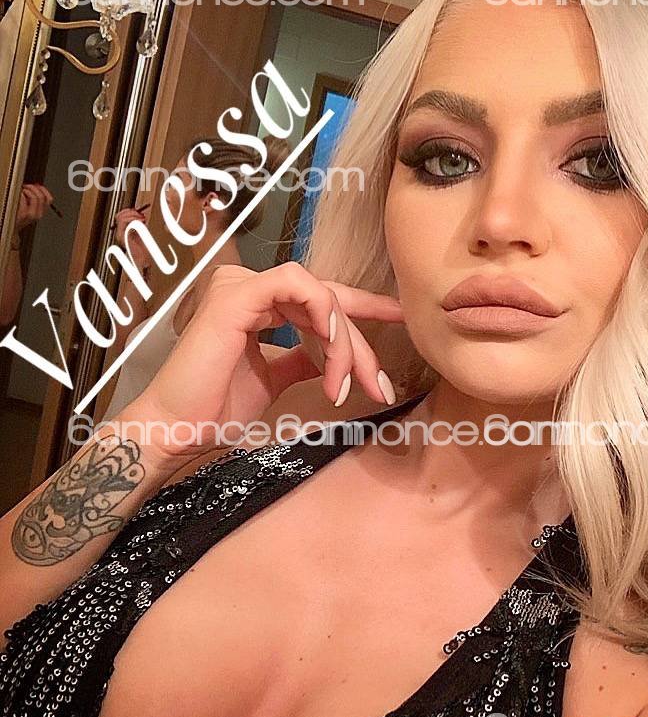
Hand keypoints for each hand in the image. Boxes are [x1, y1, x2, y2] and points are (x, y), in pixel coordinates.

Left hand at [15, 184, 52, 233]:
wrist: (11, 227)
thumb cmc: (19, 216)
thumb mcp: (30, 209)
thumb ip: (35, 200)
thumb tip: (37, 186)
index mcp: (42, 212)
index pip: (49, 199)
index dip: (43, 189)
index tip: (36, 185)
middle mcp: (38, 214)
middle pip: (41, 196)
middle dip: (33, 188)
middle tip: (26, 186)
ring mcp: (31, 214)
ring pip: (34, 196)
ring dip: (27, 190)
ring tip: (21, 191)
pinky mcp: (23, 213)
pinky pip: (23, 197)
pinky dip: (20, 193)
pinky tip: (17, 196)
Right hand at [113, 206, 151, 266]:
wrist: (143, 260)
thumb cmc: (143, 249)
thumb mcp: (142, 233)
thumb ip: (139, 224)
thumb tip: (141, 214)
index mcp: (122, 232)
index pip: (120, 216)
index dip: (129, 212)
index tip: (139, 211)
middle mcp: (119, 233)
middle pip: (119, 215)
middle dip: (130, 212)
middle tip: (141, 214)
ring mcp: (119, 234)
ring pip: (121, 217)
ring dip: (133, 215)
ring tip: (142, 219)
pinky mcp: (122, 236)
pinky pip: (124, 222)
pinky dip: (133, 219)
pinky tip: (141, 222)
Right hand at [121, 262, 405, 461]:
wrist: (178, 429)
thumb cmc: (217, 409)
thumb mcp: (274, 380)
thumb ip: (301, 360)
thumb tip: (333, 358)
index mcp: (258, 306)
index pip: (322, 298)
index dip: (365, 306)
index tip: (400, 319)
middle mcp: (249, 288)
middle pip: (328, 302)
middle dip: (359, 345)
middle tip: (378, 385)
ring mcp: (242, 286)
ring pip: (320, 296)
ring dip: (344, 341)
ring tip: (346, 384)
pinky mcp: (237, 294)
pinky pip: (298, 286)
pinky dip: (323, 314)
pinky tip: (332, 349)